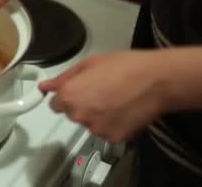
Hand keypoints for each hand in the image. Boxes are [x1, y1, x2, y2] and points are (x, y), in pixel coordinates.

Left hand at [39, 50, 168, 142]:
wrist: (156, 80)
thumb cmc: (124, 66)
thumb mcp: (89, 64)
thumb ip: (64, 78)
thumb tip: (45, 86)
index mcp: (69, 96)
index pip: (55, 104)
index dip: (68, 95)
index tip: (80, 89)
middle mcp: (78, 116)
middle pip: (72, 113)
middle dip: (83, 104)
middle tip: (102, 90)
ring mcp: (96, 129)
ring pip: (90, 123)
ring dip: (97, 115)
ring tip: (116, 98)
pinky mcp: (114, 138)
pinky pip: (107, 132)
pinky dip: (113, 124)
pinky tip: (124, 110)